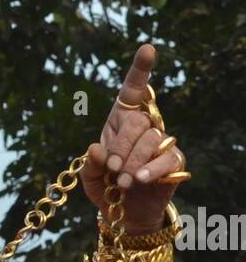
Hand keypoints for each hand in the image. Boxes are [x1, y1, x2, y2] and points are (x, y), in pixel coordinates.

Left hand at [80, 43, 186, 233]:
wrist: (123, 212)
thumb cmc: (105, 187)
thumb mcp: (89, 176)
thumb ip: (90, 163)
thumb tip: (96, 148)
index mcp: (120, 121)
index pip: (132, 91)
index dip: (140, 70)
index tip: (148, 49)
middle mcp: (143, 127)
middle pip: (137, 121)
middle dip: (121, 146)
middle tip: (111, 168)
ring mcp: (160, 143)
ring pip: (151, 140)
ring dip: (132, 162)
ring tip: (122, 181)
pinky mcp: (173, 161)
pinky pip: (166, 158)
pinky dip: (150, 169)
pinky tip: (139, 180)